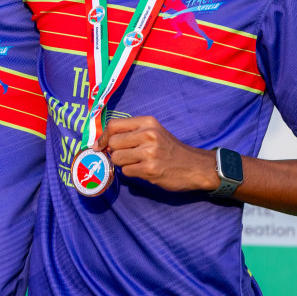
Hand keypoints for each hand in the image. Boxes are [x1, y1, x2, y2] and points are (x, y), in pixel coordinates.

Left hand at [99, 115, 216, 191]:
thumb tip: (101, 143)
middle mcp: (148, 134)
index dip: (103, 137)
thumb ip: (131, 133)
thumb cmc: (170, 149)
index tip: (100, 146)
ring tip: (138, 163)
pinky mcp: (150, 169)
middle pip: (113, 143)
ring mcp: (149, 152)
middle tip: (127, 156)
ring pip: (117, 158)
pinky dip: (132, 173)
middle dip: (115, 152)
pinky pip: (127, 171)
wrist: (196, 166)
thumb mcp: (154, 132)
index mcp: (147, 122)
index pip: (113, 125)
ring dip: (123, 164)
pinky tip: (145, 170)